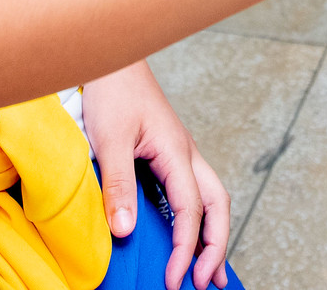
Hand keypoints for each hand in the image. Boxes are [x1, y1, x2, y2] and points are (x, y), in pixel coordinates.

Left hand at [83, 61, 228, 289]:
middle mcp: (186, 154)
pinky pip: (193, 190)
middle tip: (205, 283)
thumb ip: (118, 185)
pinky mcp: (168, 152)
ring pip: (211, 198)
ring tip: (209, 270)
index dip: (185, 249)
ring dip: (212, 234)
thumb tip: (126, 231)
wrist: (111, 58)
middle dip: (215, 247)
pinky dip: (197, 218)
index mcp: (177, 152)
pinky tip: (188, 233)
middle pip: (217, 206)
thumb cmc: (112, 92)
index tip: (174, 280)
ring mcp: (180, 153)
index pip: (191, 210)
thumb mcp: (109, 140)